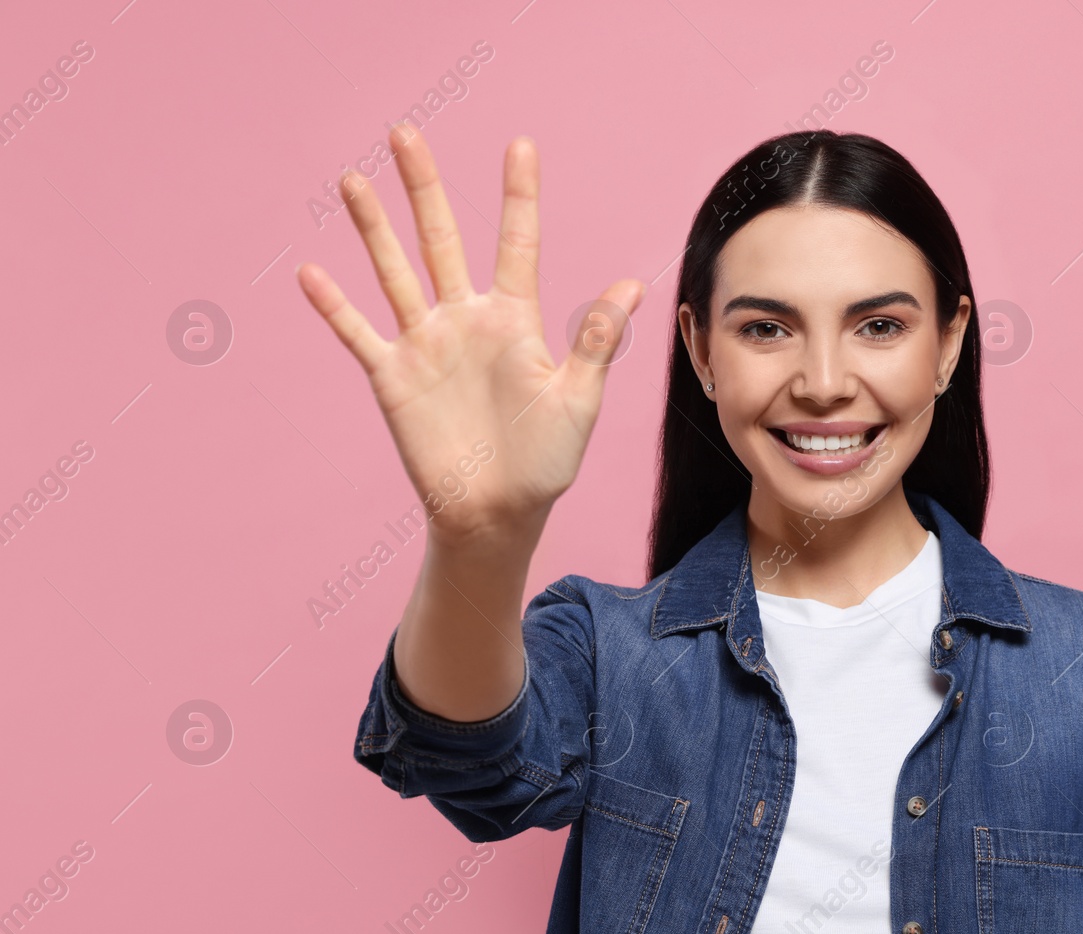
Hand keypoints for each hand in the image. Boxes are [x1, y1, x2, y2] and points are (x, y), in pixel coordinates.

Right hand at [296, 122, 643, 548]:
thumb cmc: (546, 462)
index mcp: (515, 320)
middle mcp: (466, 320)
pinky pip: (359, 333)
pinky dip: (334, 306)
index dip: (519, 195)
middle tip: (406, 132)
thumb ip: (597, 341)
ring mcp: (426, 344)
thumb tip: (633, 285)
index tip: (520, 144)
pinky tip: (311, 272)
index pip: (516, 243)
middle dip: (424, 187)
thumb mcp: (577, 400)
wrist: (497, 514)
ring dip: (373, 227)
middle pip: (441, 239)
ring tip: (353, 180)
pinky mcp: (393, 376)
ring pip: (394, 271)